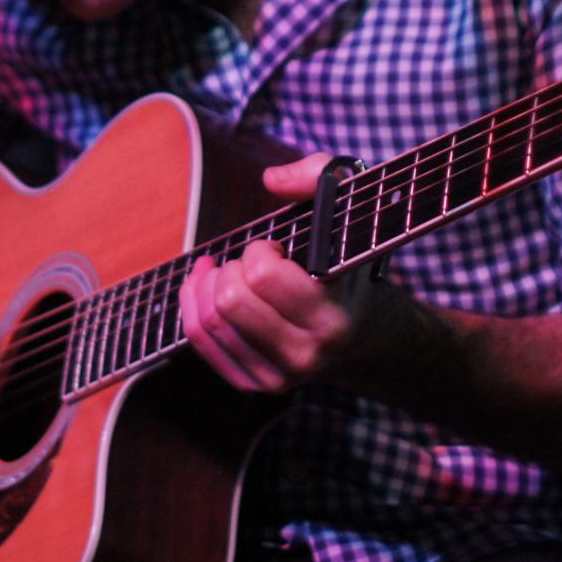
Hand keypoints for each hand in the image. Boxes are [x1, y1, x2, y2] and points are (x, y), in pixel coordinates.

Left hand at [179, 153, 381, 392]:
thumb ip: (318, 176)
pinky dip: (193, 306)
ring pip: (210, 321)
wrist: (368, 339)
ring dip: (207, 285)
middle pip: (230, 300)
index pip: (264, 276)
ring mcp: (279, 376)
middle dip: (232, 268)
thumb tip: (271, 180)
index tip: (274, 248)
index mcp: (332, 314)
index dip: (259, 251)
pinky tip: (206, 286)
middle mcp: (306, 352)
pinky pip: (201, 342)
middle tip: (249, 262)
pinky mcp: (256, 385)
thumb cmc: (350, 266)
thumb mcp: (350, 212)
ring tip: (225, 270)